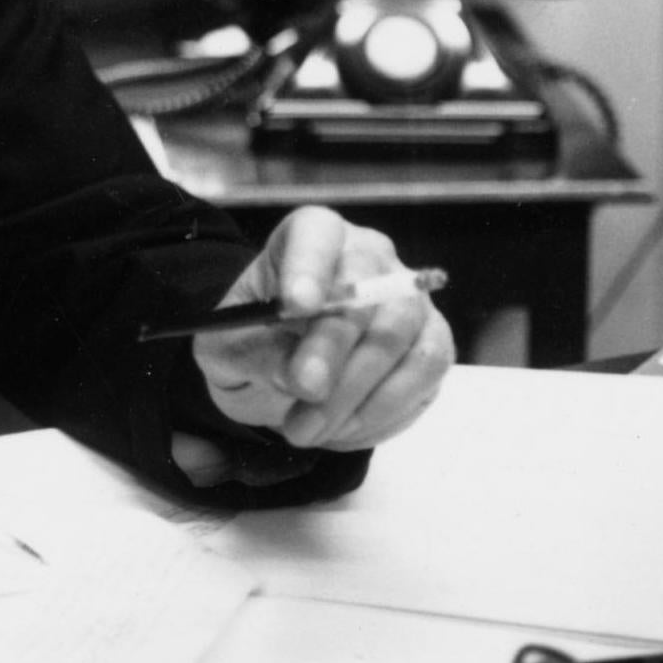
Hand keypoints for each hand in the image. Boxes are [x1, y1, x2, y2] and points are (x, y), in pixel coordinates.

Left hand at [193, 205, 454, 450]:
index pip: (316, 233)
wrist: (281, 375)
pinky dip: (383, 408)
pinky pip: (423, 373)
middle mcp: (368, 255)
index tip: (294, 306)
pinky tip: (342, 428)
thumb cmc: (253, 346)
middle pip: (365, 293)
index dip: (308, 266)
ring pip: (399, 339)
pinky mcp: (433, 341)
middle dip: (331, 349)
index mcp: (309, 237)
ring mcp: (408, 297)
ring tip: (305, 429)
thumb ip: (257, 354)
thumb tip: (300, 376)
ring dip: (353, 394)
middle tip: (303, 391)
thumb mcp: (229, 350)